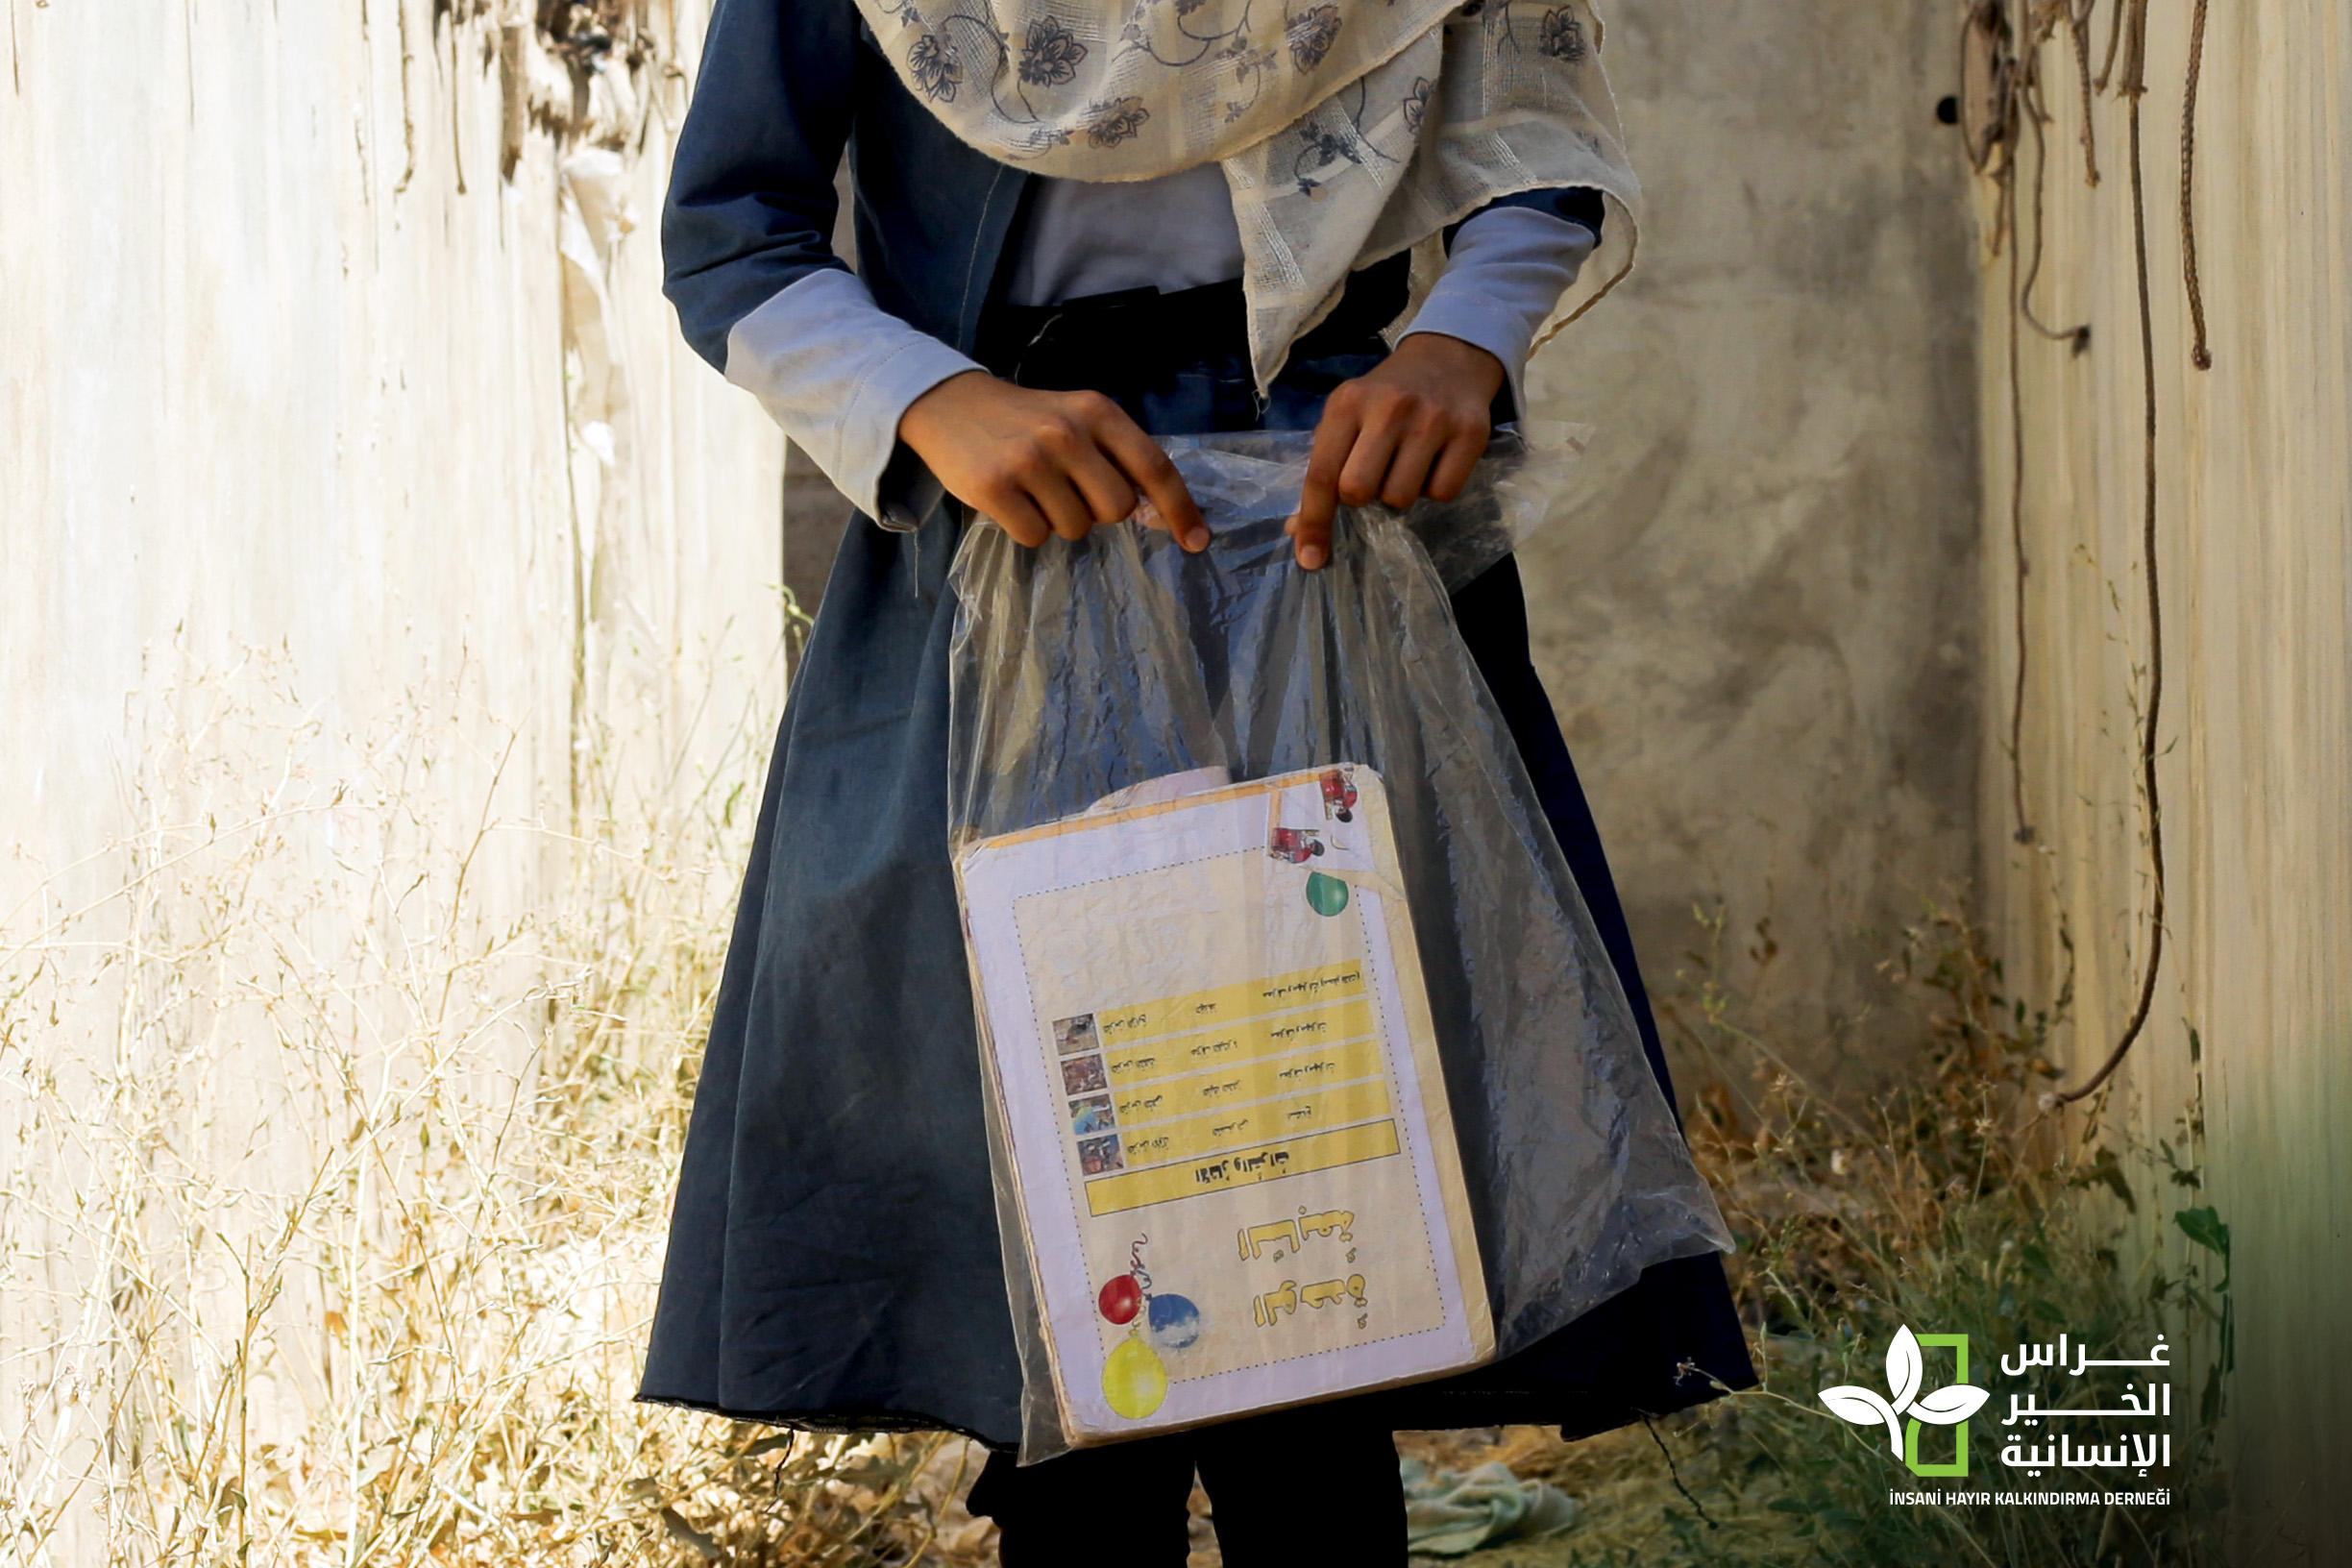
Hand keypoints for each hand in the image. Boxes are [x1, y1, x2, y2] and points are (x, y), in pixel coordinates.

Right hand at [898, 371, 1207, 550]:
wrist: (951, 405)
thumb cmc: (1026, 420)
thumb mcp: (1078, 419)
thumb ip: (1117, 456)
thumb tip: (1160, 512)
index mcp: (1097, 411)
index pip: (1154, 466)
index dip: (1180, 508)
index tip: (1197, 540)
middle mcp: (1066, 432)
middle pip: (1116, 509)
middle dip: (1099, 512)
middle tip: (1069, 490)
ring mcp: (1029, 460)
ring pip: (1075, 528)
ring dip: (1059, 520)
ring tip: (1034, 490)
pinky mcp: (994, 487)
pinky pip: (1035, 537)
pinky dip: (1028, 529)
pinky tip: (1012, 500)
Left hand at [1285, 332, 1503, 569]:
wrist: (1448, 358)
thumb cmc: (1386, 398)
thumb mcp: (1347, 417)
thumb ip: (1323, 468)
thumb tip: (1299, 533)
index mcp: (1347, 403)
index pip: (1322, 474)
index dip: (1314, 521)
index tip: (1310, 558)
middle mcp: (1389, 407)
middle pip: (1359, 491)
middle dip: (1363, 498)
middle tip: (1375, 475)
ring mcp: (1433, 419)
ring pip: (1402, 498)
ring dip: (1400, 493)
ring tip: (1407, 463)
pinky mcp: (1471, 431)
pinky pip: (1443, 493)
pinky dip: (1435, 489)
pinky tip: (1435, 462)